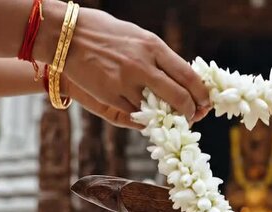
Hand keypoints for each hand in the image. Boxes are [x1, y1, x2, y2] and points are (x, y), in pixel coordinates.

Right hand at [49, 6, 209, 122]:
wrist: (65, 35)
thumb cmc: (105, 33)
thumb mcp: (139, 38)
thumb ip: (159, 57)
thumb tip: (182, 77)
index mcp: (153, 47)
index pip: (188, 76)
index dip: (201, 94)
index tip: (206, 102)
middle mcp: (143, 65)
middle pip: (179, 97)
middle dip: (191, 111)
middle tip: (193, 117)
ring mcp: (126, 82)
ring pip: (157, 110)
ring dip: (166, 117)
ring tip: (169, 117)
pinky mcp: (110, 96)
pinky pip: (134, 114)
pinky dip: (143, 117)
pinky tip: (145, 114)